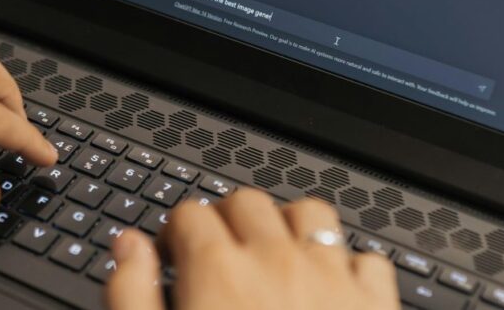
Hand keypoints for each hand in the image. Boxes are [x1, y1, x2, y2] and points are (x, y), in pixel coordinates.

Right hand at [107, 189, 397, 309]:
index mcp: (218, 273)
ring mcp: (332, 279)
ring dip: (288, 226)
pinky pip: (365, 258)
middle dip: (226, 219)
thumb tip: (128, 249)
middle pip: (246, 203)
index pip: (190, 214)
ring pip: (310, 214)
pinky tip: (331, 289)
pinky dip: (346, 265)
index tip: (172, 253)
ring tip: (274, 256)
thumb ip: (133, 295)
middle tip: (217, 251)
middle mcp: (277, 263)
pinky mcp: (376, 305)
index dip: (174, 232)